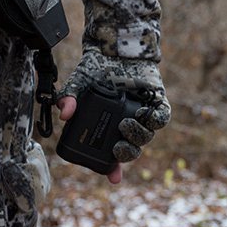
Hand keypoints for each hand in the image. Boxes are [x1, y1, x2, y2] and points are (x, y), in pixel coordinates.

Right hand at [57, 48, 170, 182]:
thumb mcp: (78, 83)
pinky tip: (144, 114)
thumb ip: (69, 98)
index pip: (112, 155)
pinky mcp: (158, 104)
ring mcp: (143, 116)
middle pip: (131, 150)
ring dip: (138, 136)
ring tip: (126, 124)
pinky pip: (161, 118)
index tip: (114, 179)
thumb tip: (64, 115)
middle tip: (118, 147)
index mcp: (108, 127)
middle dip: (126, 153)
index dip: (113, 169)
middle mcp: (126, 125)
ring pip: (146, 136)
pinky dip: (155, 119)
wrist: (115, 48)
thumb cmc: (97, 69)